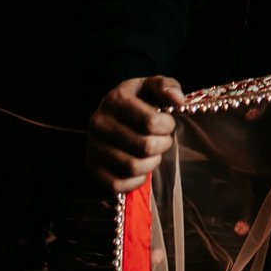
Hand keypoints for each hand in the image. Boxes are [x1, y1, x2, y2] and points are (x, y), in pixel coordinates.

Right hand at [86, 75, 185, 193]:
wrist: (112, 116)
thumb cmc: (138, 102)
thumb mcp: (151, 87)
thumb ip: (166, 86)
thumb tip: (178, 100)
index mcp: (115, 100)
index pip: (151, 123)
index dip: (167, 126)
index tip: (167, 124)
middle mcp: (99, 123)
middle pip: (145, 147)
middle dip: (162, 145)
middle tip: (162, 141)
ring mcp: (93, 146)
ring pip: (133, 167)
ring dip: (151, 163)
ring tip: (152, 154)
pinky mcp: (92, 166)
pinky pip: (118, 184)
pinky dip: (134, 181)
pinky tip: (140, 170)